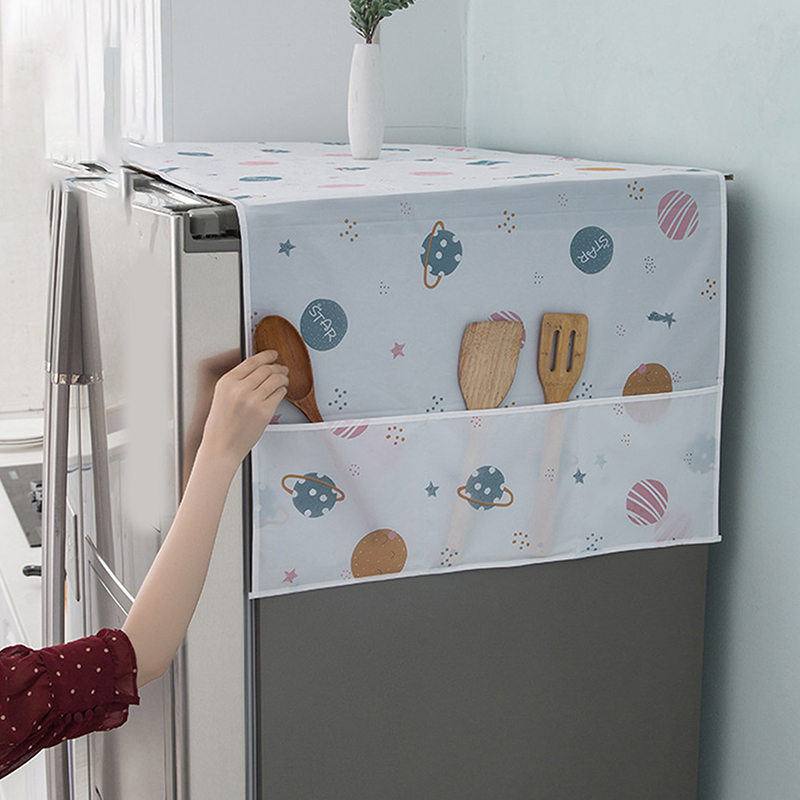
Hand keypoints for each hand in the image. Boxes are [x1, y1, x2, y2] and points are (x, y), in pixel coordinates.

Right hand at [198, 350, 288, 468]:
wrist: (221, 447)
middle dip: (277, 367)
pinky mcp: (264, 412)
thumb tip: (257, 370)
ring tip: (284, 378)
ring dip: (283, 377)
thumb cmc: (220, 425)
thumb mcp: (221, 396)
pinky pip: (279, 394)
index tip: (272, 354)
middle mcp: (239, 389)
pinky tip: (281, 391)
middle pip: (266, 369)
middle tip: (282, 368)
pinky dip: (283, 390)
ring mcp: (253, 400)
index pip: (251, 361)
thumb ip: (237, 382)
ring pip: (275, 380)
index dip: (265, 355)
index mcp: (227, 382)